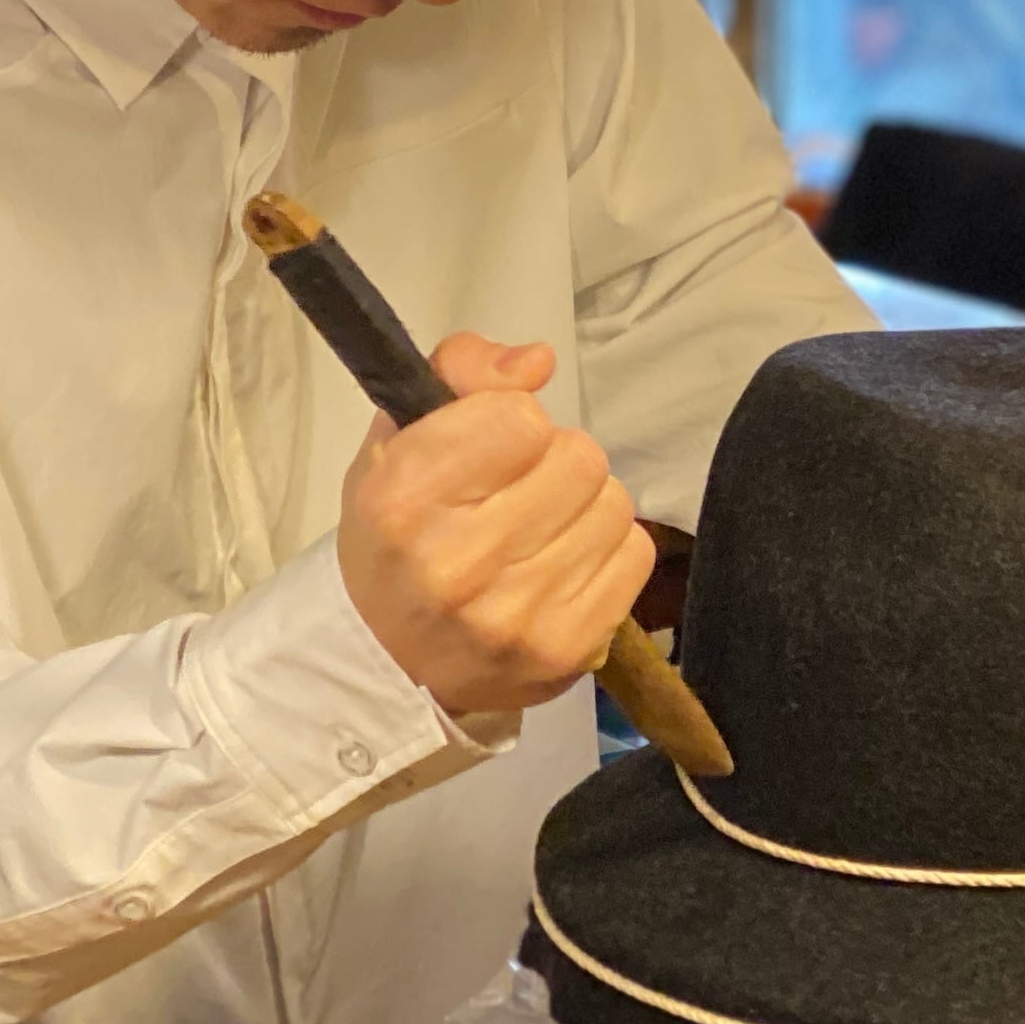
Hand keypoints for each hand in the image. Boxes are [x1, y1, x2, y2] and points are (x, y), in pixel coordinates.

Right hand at [336, 335, 651, 722]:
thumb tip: (539, 360)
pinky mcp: (567, 650)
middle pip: (579, 457)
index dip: (511, 420)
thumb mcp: (396, 441)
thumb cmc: (395, 538)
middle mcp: (458, 561)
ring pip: (613, 504)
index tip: (489, 446)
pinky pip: (634, 556)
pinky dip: (606, 552)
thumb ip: (460, 373)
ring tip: (541, 530)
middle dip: (554, 461)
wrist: (390, 662)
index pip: (519, 418)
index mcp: (405, 498)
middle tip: (519, 491)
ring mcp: (516, 615)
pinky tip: (562, 566)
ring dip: (584, 506)